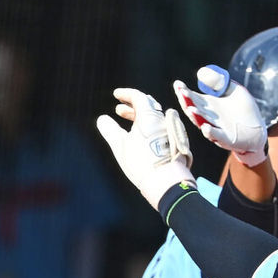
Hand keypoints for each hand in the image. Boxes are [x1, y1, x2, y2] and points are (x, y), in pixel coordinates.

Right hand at [96, 88, 194, 208]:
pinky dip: (150, 127)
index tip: (116, 95)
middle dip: (132, 106)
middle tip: (119, 110)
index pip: (139, 97)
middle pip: (148, 106)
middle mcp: (163, 121)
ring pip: (155, 118)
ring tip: (129, 123)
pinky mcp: (175, 143)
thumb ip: (109, 130)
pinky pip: (161, 128)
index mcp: (150, 116)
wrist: (167, 183)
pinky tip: (143, 137)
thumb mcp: (120, 146)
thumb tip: (102, 119)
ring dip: (141, 117)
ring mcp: (171, 132)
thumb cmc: (142, 163)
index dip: (126, 94)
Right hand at [173, 65, 267, 166]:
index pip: (194, 98)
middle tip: (181, 92)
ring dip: (196, 116)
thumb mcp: (235, 91)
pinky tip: (205, 127)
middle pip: (195, 109)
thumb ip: (221, 82)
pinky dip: (211, 132)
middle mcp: (210, 117)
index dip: (184, 92)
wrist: (258, 130)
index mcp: (210, 106)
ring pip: (203, 122)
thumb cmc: (245, 110)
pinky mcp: (227, 139)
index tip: (178, 84)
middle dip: (187, 101)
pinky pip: (217, 136)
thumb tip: (203, 73)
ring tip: (190, 108)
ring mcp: (217, 128)